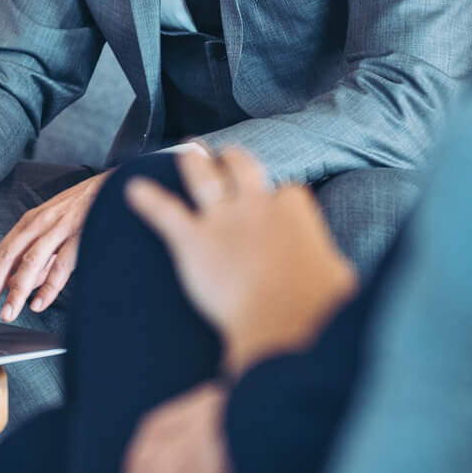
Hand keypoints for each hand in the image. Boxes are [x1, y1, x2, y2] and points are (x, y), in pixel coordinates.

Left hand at [0, 171, 108, 321]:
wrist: (113, 185)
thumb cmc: (83, 208)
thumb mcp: (54, 228)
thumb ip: (39, 258)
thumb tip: (23, 285)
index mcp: (29, 222)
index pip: (0, 254)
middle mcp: (39, 224)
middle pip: (7, 258)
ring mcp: (58, 229)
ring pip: (30, 263)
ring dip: (16, 291)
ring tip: (8, 313)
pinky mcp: (80, 236)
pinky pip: (60, 265)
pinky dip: (48, 287)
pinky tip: (39, 303)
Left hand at [125, 147, 357, 376]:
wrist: (286, 321)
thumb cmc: (319, 306)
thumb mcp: (339, 278)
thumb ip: (329, 267)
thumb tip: (337, 279)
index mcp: (294, 210)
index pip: (288, 192)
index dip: (281, 201)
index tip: (279, 207)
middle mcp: (255, 204)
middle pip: (242, 166)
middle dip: (233, 159)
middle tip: (225, 155)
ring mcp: (221, 218)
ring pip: (201, 175)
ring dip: (192, 161)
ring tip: (187, 152)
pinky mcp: (192, 240)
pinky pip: (164, 211)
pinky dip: (147, 199)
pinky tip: (132, 190)